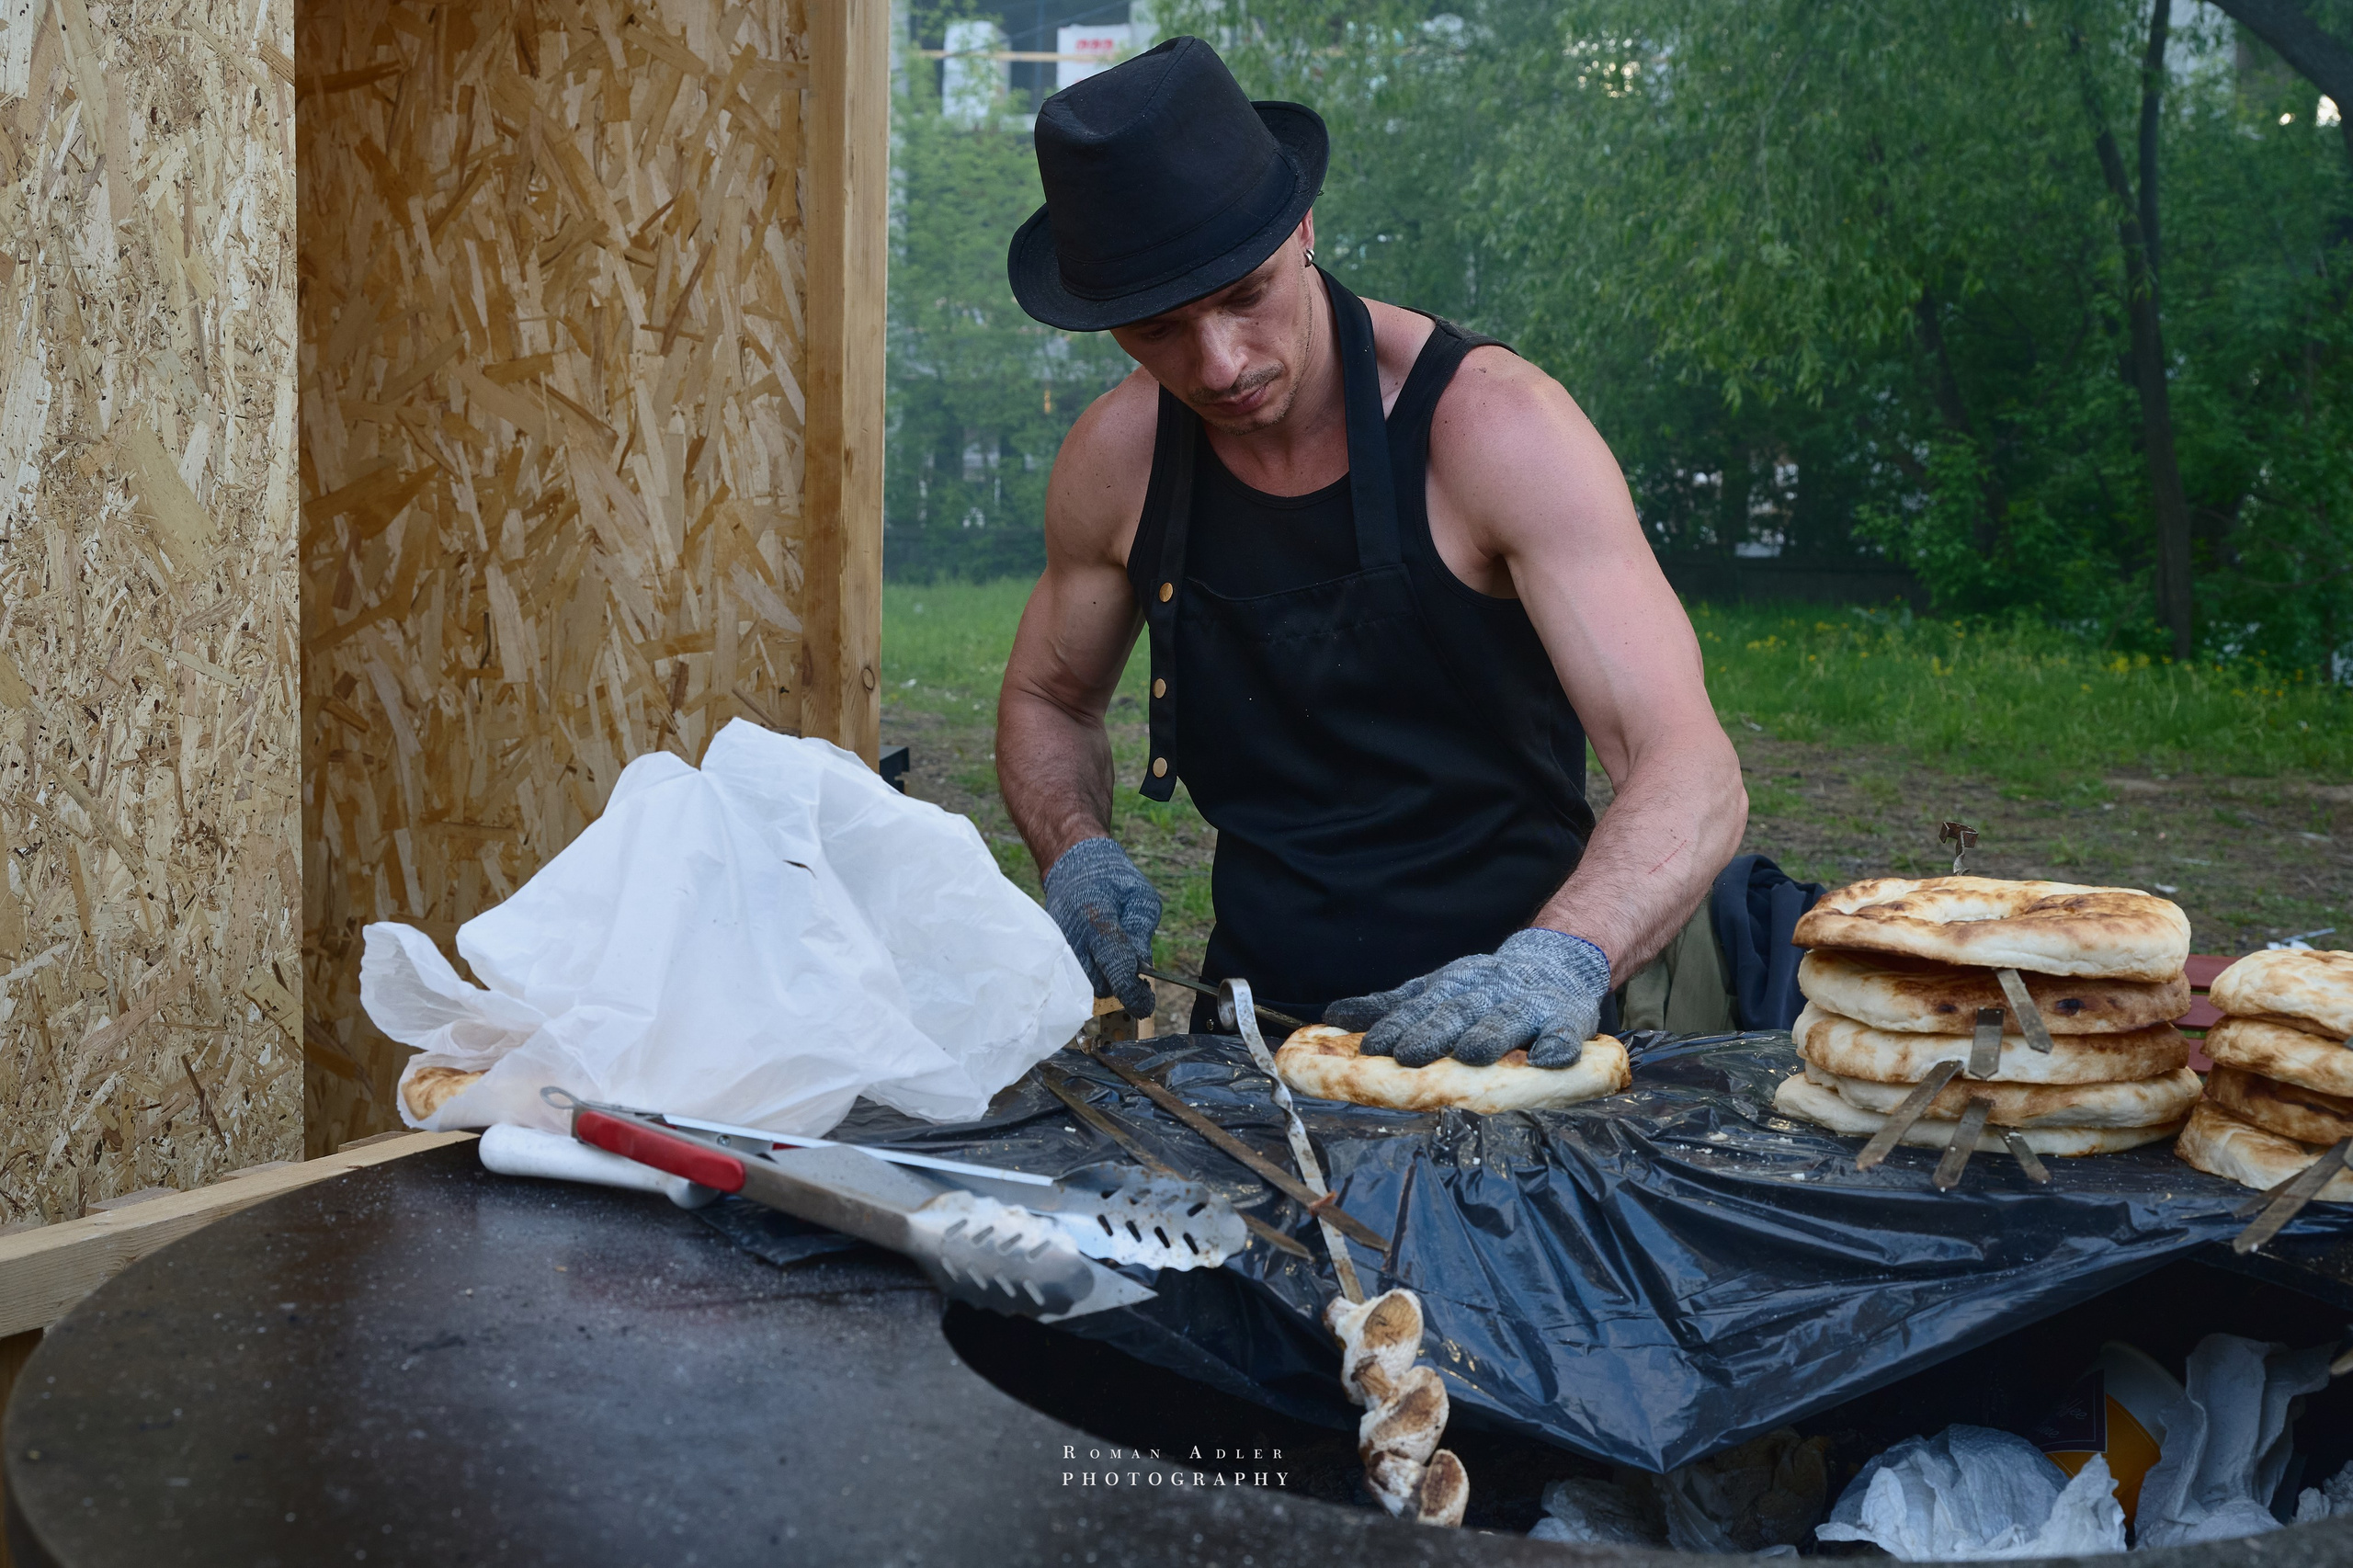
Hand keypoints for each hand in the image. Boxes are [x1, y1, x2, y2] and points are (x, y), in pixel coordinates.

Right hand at [1041, 837, 1160, 1016]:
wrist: (1075, 864)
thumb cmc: (1115, 881)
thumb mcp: (1141, 898)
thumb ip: (1142, 933)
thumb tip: (1142, 969)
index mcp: (1097, 919)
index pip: (1116, 966)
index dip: (1133, 992)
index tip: (1146, 1004)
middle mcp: (1073, 936)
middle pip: (1099, 984)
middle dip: (1119, 982)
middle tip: (1132, 965)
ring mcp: (1059, 946)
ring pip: (1085, 986)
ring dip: (1104, 979)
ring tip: (1112, 955)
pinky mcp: (1053, 951)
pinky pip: (1074, 977)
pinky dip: (1090, 972)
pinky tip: (1097, 954)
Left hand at [1325, 928, 1609, 1068]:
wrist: (1556, 963)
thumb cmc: (1484, 989)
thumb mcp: (1437, 990)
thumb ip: (1391, 1006)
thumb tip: (1333, 1017)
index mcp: (1454, 985)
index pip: (1421, 1006)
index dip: (1398, 1025)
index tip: (1373, 1047)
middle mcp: (1489, 992)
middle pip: (1459, 1012)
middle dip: (1434, 1032)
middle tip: (1411, 1055)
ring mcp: (1529, 1005)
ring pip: (1508, 1019)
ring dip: (1491, 1036)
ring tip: (1472, 1053)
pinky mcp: (1567, 1019)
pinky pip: (1563, 1033)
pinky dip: (1557, 1044)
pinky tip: (1547, 1058)